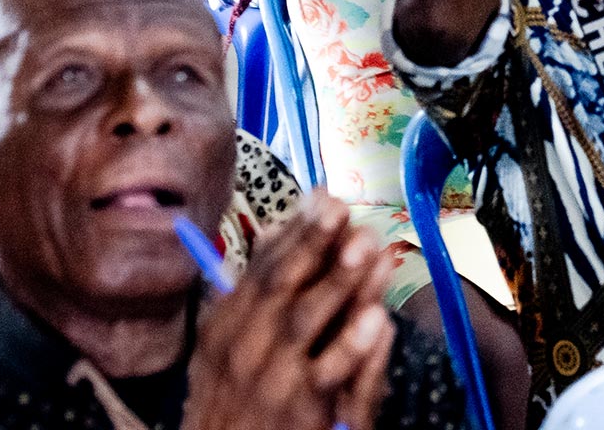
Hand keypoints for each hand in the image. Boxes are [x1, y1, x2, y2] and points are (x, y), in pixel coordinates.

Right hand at [183, 194, 397, 429]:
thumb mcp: (235, 342)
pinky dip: (354, 347)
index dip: (296, 232)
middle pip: (281, 287)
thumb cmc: (240, 395)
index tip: (324, 196)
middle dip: (313, 246)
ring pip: (308, 323)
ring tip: (370, 249)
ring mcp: (273, 381)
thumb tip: (281, 226)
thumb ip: (261, 288)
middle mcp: (243, 349)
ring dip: (340, 283)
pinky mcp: (303, 414)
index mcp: (225, 327)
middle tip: (343, 210)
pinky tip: (378, 319)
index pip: (262, 269)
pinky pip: (332, 374)